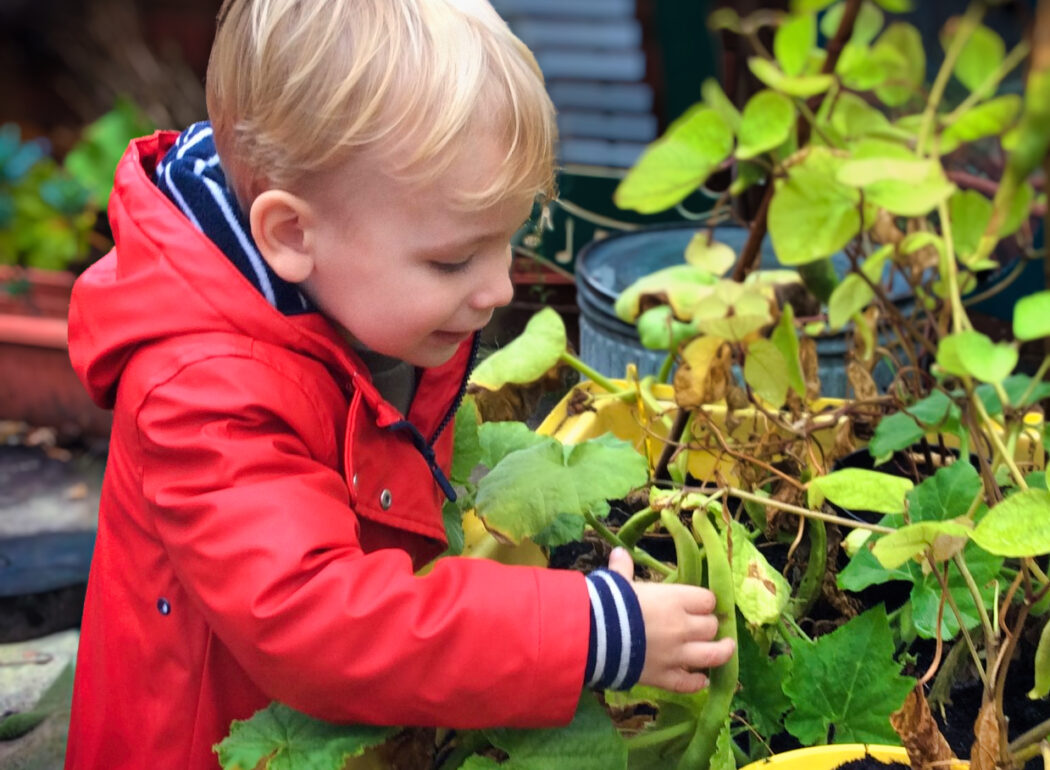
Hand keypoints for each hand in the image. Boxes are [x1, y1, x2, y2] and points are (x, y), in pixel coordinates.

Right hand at [607, 547, 735, 692]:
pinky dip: (697, 683)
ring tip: (727, 648)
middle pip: (710, 627)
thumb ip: (623, 569)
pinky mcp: (664, 677)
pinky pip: (688, 683)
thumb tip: (619, 552)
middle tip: (705, 626)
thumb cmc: (608, 603)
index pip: (707, 600)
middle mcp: (682, 627)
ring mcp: (675, 655)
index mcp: (674, 600)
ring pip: (712, 655)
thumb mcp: (617, 582)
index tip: (701, 604)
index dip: (705, 602)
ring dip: (722, 652)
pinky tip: (701, 681)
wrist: (593, 637)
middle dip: (709, 625)